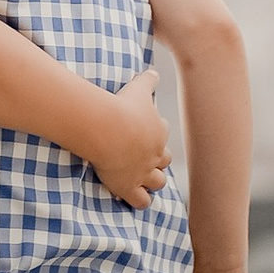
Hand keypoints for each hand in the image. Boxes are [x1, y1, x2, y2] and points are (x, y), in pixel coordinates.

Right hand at [95, 67, 172, 209]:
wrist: (109, 129)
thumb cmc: (123, 106)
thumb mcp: (139, 88)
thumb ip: (148, 80)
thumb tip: (154, 71)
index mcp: (158, 132)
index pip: (163, 133)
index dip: (155, 134)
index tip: (146, 132)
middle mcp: (155, 154)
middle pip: (163, 160)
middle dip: (158, 160)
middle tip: (146, 158)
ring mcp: (143, 172)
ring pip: (157, 182)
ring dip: (152, 181)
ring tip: (145, 181)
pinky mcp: (129, 187)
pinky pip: (141, 201)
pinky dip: (140, 200)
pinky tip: (134, 198)